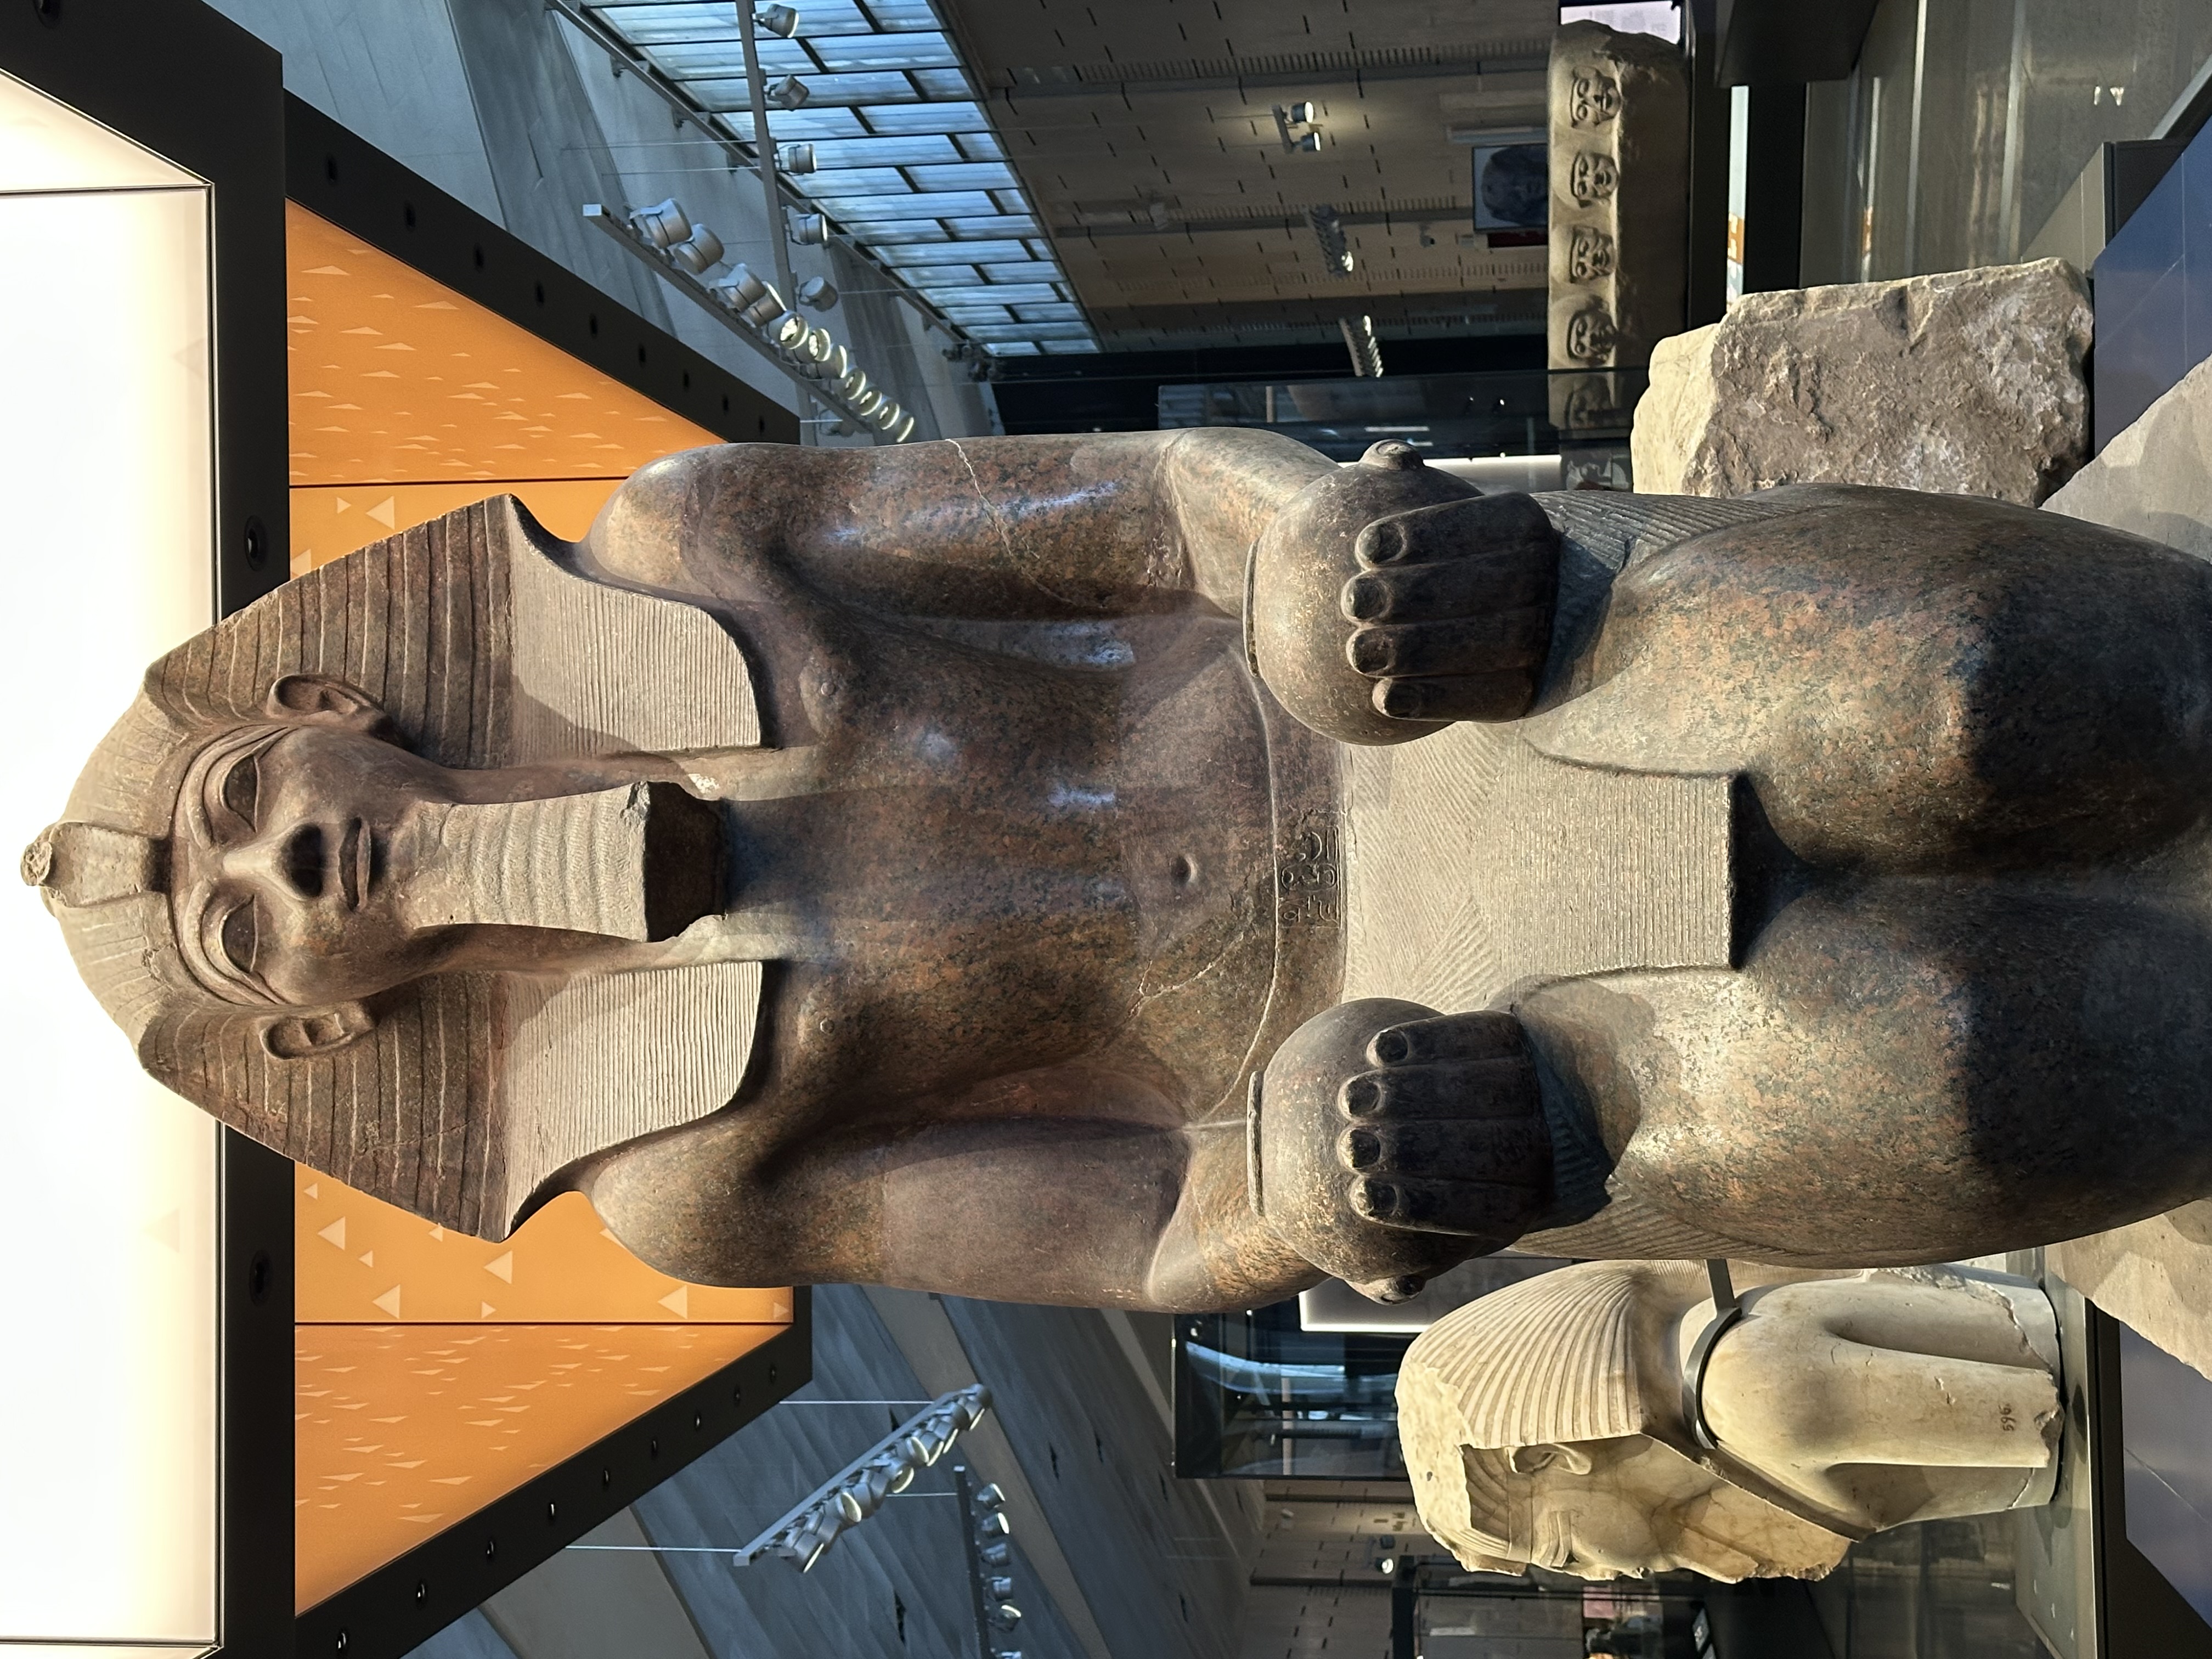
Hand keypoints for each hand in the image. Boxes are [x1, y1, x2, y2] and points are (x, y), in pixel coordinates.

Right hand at [1254, 998, 1552, 1300]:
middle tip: (1350, 1147)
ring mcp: (1538, 1086)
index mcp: (1524, 1204)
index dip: (1425, 1206)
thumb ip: (1388, 1273)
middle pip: (1485, 1147)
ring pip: (1478, 1087)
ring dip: (1411, 1091)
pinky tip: (1376, 1049)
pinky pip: (1473, 1033)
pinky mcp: (1516, 1036)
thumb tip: (1396, 1286)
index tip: (1361, 1197)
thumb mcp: (1401, 1243)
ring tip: (1350, 1098)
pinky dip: (1427, 1039)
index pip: (1486, 1209)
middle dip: (1414, 1148)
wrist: (1450, 1109)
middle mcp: (1546, 1145)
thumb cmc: (1410, 1188)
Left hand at [1341, 492, 1558, 723]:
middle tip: (1351, 601)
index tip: (1362, 547)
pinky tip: (1381, 701)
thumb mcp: (1405, 502)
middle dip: (1419, 594)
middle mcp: (1553, 577)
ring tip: (1356, 652)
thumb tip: (1393, 460)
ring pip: (1496, 644)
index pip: (1489, 522)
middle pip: (1495, 584)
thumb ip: (1396, 473)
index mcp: (1528, 523)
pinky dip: (1437, 700)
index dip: (1430, 533)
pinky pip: (1490, 699)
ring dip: (1422, 651)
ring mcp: (1549, 637)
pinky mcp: (1529, 691)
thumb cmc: (1409, 546)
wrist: (1430, 612)